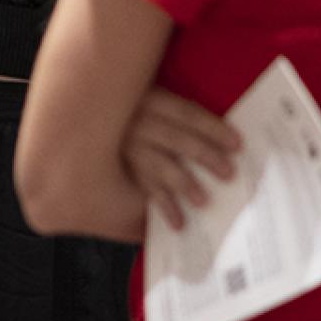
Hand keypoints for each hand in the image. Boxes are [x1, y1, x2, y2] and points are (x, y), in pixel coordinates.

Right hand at [123, 88, 241, 230]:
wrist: (83, 124)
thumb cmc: (125, 114)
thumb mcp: (144, 100)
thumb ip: (172, 113)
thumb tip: (220, 133)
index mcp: (146, 99)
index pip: (187, 113)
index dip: (214, 128)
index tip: (237, 144)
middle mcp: (134, 122)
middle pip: (177, 139)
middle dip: (205, 156)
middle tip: (228, 173)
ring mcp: (123, 148)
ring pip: (159, 165)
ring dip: (184, 183)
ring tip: (203, 200)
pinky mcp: (114, 171)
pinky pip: (142, 189)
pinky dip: (162, 206)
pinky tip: (178, 221)